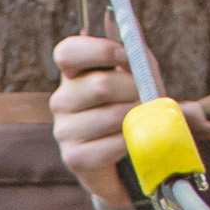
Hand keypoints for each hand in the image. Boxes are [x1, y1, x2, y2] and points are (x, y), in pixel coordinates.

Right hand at [48, 34, 144, 206]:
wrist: (127, 158)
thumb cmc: (132, 108)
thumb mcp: (137, 78)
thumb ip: (139, 62)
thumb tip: (138, 58)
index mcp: (72, 74)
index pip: (68, 53)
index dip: (100, 50)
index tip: (126, 57)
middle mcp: (62, 100)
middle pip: (101, 85)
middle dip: (135, 90)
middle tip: (148, 98)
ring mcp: (64, 130)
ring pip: (112, 116)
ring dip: (138, 118)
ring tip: (144, 120)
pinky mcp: (74, 158)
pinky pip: (113, 144)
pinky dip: (133, 142)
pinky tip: (134, 141)